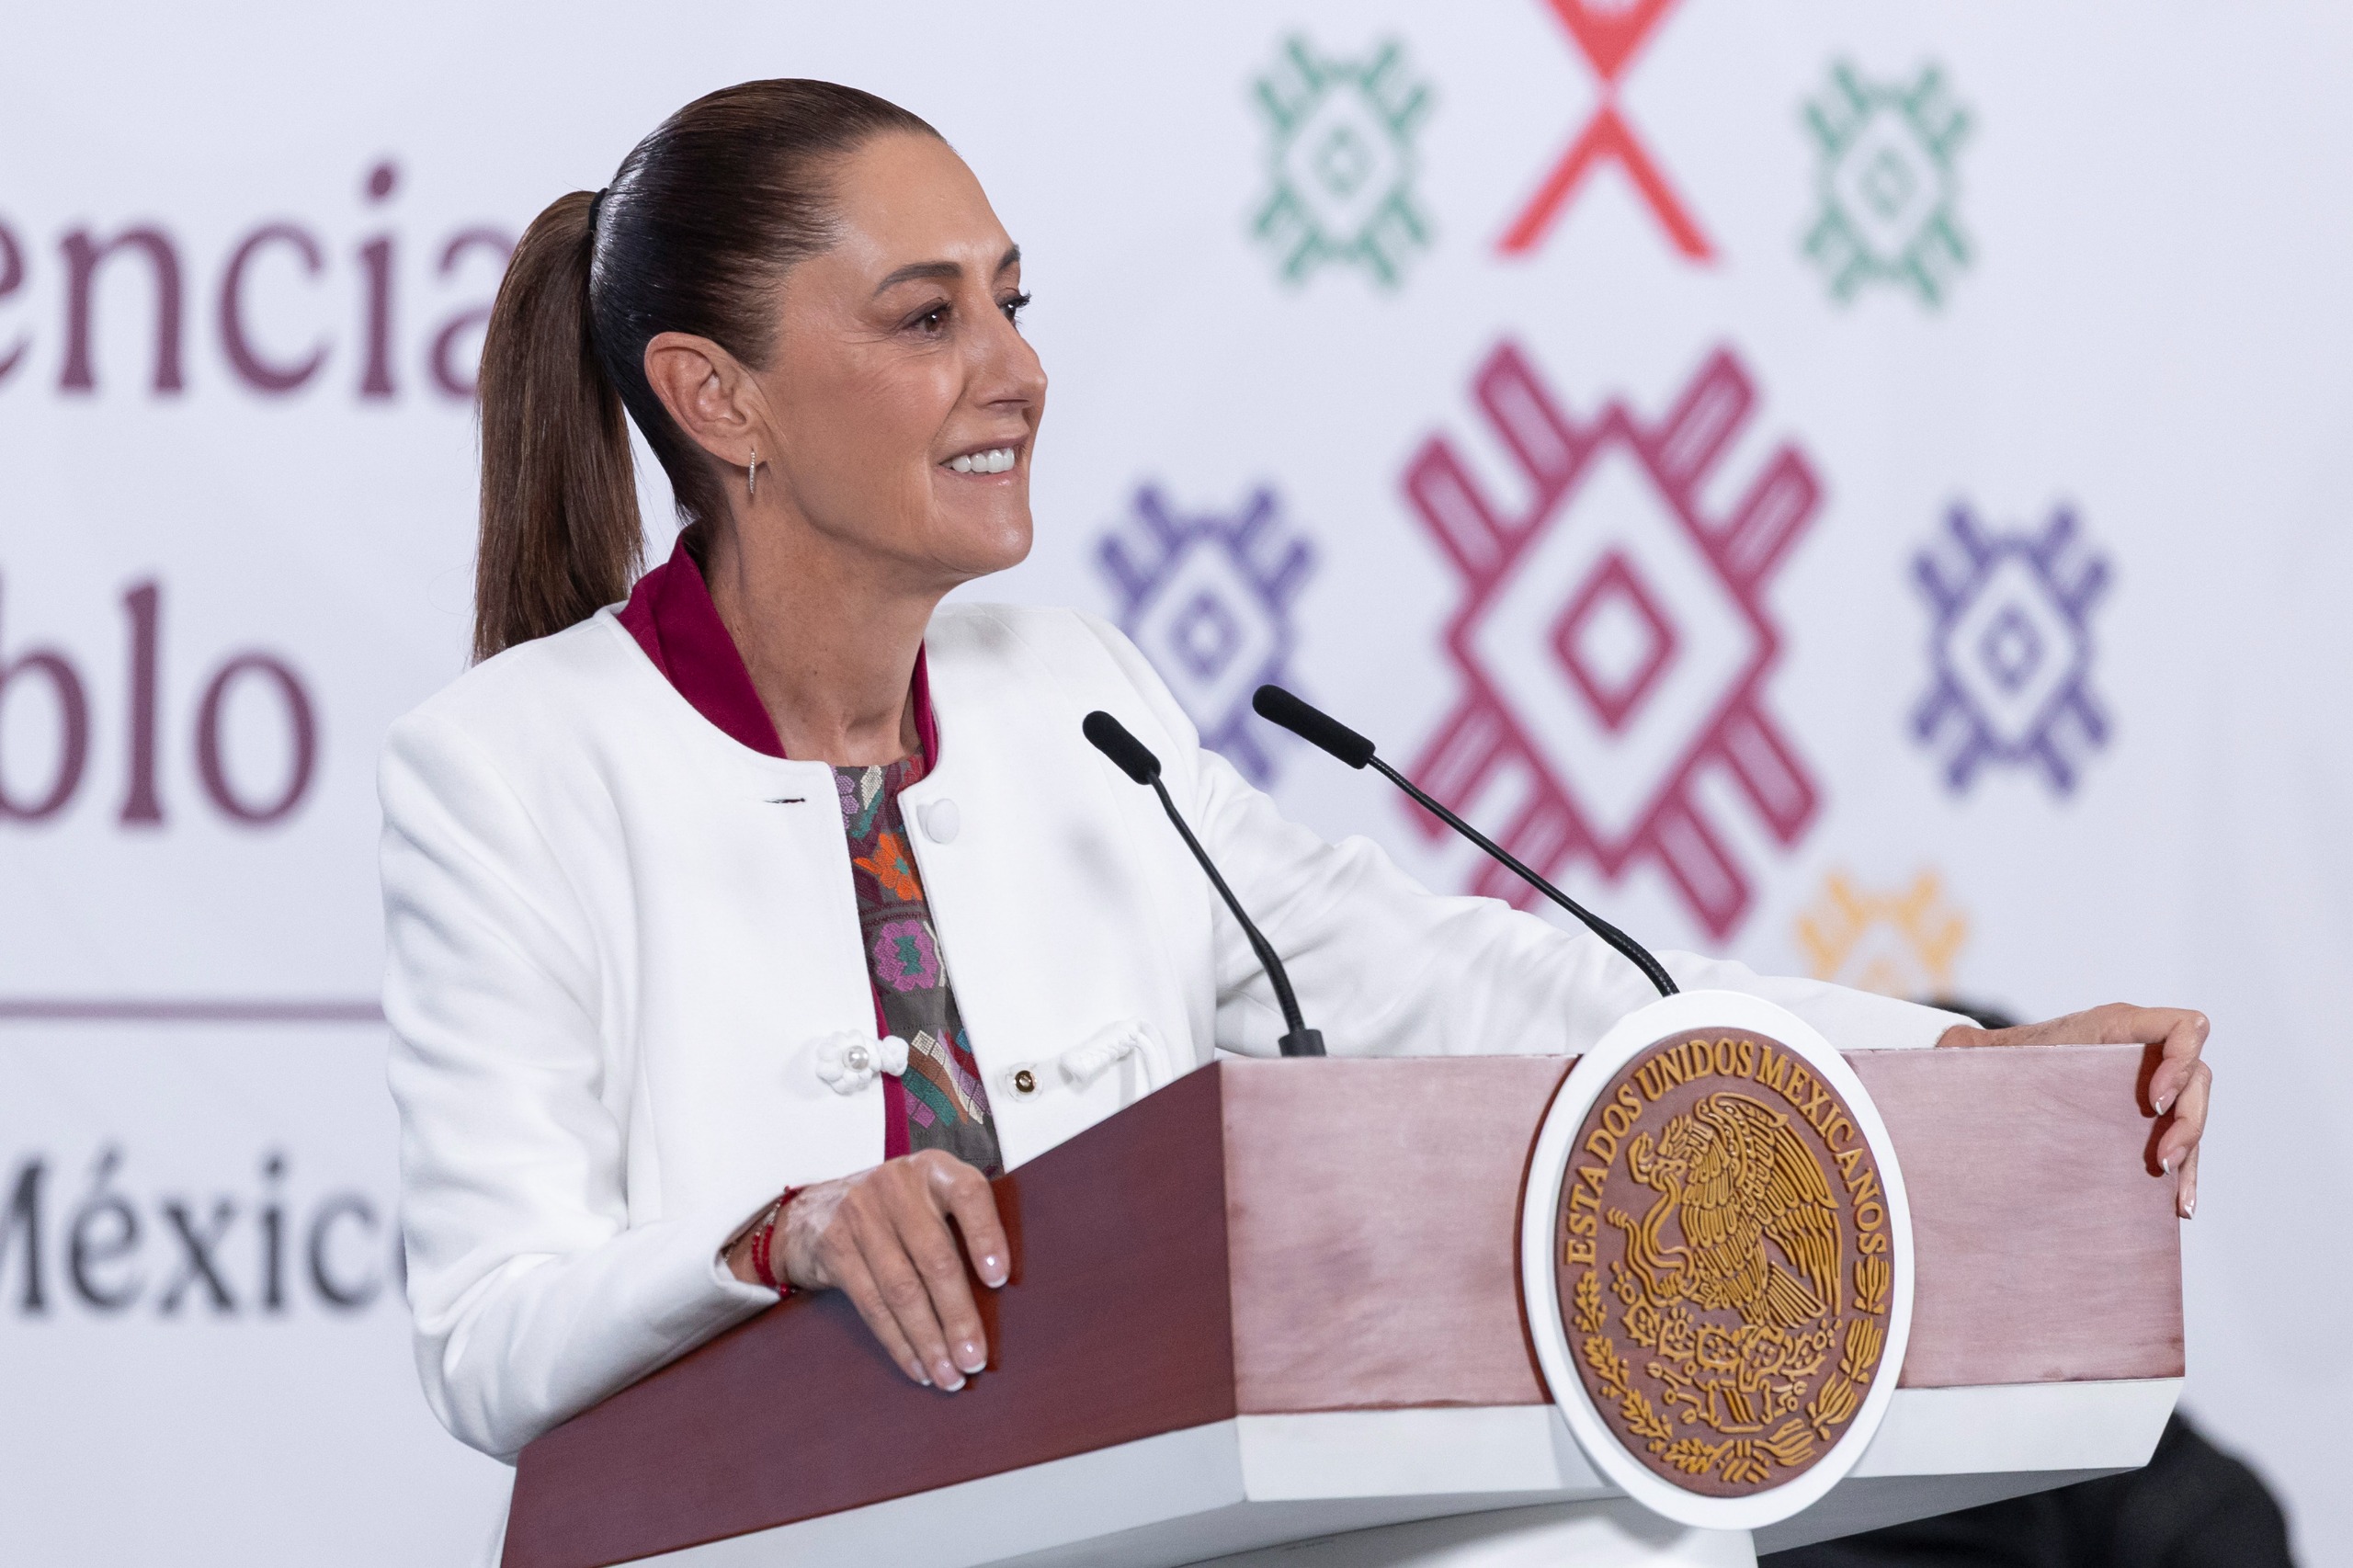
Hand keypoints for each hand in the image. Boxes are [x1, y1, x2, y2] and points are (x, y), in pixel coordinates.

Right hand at [729, 1151, 1009, 1389]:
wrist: (812, 1210)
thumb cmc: (894, 1211)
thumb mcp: (927, 1198)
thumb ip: (961, 1226)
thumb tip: (1005, 1294)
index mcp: (934, 1170)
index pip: (968, 1194)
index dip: (986, 1236)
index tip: (1000, 1280)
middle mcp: (897, 1185)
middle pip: (935, 1256)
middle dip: (957, 1316)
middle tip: (975, 1359)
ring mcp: (860, 1214)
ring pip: (902, 1288)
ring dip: (929, 1340)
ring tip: (950, 1375)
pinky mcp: (834, 1246)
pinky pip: (871, 1303)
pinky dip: (898, 1341)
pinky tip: (917, 1366)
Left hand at [1936, 1003, 2208, 1218]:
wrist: (2003, 1081)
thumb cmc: (2002, 1058)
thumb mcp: (1988, 1053)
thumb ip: (1968, 1046)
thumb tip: (1948, 1045)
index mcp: (2114, 1027)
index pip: (2182, 1027)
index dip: (2182, 1059)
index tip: (2152, 1100)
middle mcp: (2142, 1054)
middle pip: (2198, 1077)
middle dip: (2189, 1119)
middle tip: (2162, 1159)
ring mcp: (2150, 1089)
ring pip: (2194, 1113)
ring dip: (2191, 1150)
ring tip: (2173, 1191)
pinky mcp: (2147, 1122)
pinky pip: (2184, 1143)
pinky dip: (2187, 1173)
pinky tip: (2178, 1205)